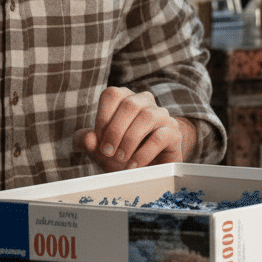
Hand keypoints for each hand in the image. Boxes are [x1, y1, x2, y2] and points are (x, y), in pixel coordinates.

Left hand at [73, 87, 196, 170]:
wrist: (150, 166)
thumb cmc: (123, 151)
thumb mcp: (100, 148)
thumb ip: (87, 141)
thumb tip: (87, 138)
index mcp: (125, 99)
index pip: (113, 94)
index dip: (103, 117)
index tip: (98, 140)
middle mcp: (145, 102)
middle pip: (130, 104)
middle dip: (114, 131)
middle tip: (107, 152)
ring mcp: (162, 115)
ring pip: (147, 116)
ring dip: (129, 140)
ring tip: (121, 158)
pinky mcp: (174, 133)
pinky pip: (160, 137)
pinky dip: (143, 153)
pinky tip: (133, 165)